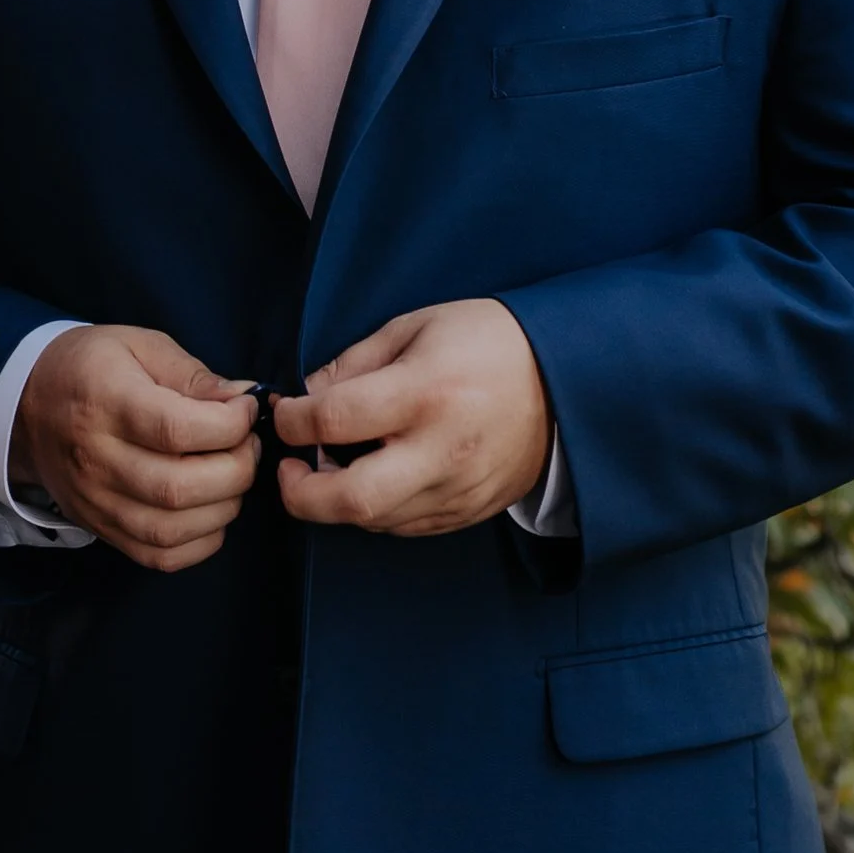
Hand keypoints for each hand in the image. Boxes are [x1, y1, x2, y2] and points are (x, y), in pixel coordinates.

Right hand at [17, 325, 259, 571]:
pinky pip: (161, 556)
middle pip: (179, 486)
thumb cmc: (90, 369)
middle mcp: (97, 459)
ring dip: (224, 506)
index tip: (244, 409)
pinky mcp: (103, 529)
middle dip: (236, 469)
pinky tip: (211, 509)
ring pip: (173, 529)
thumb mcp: (138, 345)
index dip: (230, 425)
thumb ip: (192, 374)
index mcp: (106, 403)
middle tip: (246, 445)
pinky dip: (201, 541)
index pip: (178, 430)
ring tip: (231, 475)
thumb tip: (241, 399)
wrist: (26, 409)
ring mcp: (97, 502)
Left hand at [273, 300, 552, 537]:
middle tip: (290, 468)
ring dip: (338, 501)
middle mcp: (442, 449)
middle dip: (300, 492)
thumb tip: (304, 396)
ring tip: (334, 467)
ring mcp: (458, 488)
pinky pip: (405, 526)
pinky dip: (377, 509)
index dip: (291, 420)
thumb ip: (355, 362)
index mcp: (426, 392)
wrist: (568, 380)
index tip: (285, 412)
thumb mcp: (418, 326)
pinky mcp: (469, 511)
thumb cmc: (489, 342)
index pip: (333, 420)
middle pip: (348, 499)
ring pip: (374, 520)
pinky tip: (377, 478)